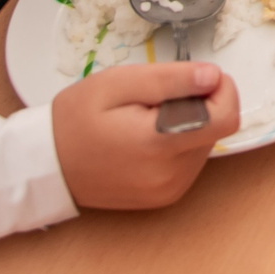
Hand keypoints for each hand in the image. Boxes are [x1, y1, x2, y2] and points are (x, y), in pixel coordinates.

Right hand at [51, 60, 239, 209]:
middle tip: (155, 99)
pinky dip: (178, 143)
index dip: (222, 90)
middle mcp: (172, 175)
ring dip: (188, 124)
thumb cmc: (76, 118)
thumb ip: (170, 79)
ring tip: (145, 119)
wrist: (47, 166)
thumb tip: (213, 75)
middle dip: (198, 104)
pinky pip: (190, 162)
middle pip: (217, 129)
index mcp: (160, 144)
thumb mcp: (118, 83)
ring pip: (205, 144)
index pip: (227, 117)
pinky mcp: (165, 197)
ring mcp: (170, 190)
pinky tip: (146, 138)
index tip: (195, 78)